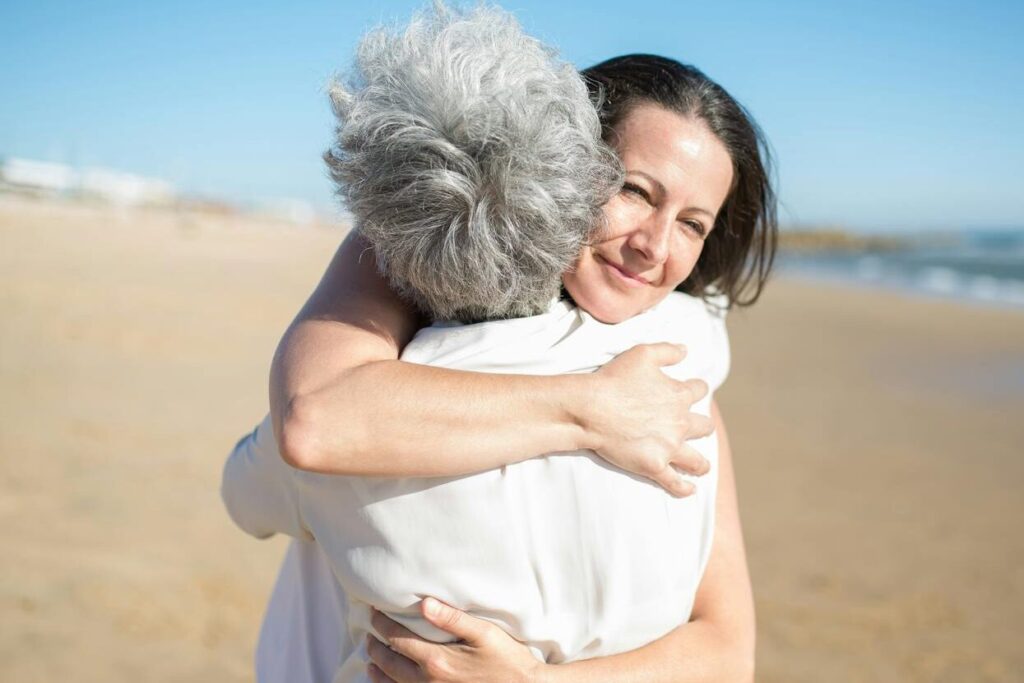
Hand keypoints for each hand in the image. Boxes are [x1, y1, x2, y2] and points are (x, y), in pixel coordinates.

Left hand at [367, 598, 544, 682]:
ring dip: (378, 671)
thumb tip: (423, 604)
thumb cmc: (506, 660)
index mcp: (436, 660)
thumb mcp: (483, 633)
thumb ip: (452, 618)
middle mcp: (428, 681)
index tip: (374, 612)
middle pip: (390, 662)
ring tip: (371, 660)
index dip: (382, 624)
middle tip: (369, 633)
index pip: (397, 639)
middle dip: (375, 646)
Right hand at [584, 343, 713, 496]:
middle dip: (702, 426)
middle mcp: (680, 422)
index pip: (699, 390)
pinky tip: (690, 490)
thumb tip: (686, 350)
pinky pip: (675, 483)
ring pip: (697, 460)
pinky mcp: (654, 466)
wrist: (592, 409)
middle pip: (704, 426)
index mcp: (679, 395)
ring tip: (701, 466)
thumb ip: (668, 351)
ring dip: (701, 463)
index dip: (696, 389)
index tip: (691, 391)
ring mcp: (668, 447)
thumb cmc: (614, 379)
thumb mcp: (642, 354)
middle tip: (697, 429)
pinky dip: (684, 488)